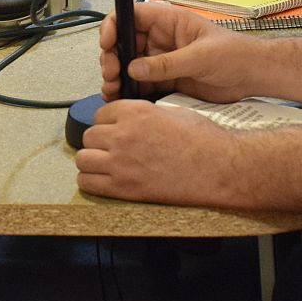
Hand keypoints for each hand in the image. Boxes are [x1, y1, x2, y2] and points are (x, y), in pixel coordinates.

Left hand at [75, 100, 242, 205]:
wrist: (218, 168)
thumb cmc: (204, 141)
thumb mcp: (173, 112)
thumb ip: (146, 115)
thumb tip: (136, 120)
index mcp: (135, 112)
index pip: (100, 114)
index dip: (107, 123)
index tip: (113, 130)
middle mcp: (123, 135)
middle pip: (89, 136)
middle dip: (99, 143)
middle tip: (111, 150)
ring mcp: (121, 162)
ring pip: (83, 159)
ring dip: (92, 162)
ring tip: (104, 166)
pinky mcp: (124, 187)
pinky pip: (88, 183)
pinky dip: (91, 182)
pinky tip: (103, 181)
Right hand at [97, 2, 258, 102]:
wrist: (252, 76)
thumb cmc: (234, 54)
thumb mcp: (200, 56)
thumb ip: (167, 64)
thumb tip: (135, 68)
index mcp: (168, 22)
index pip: (131, 15)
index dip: (114, 26)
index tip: (108, 43)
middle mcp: (160, 39)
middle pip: (124, 43)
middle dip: (112, 57)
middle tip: (111, 74)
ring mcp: (161, 60)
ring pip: (129, 65)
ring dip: (117, 76)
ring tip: (112, 90)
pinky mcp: (165, 80)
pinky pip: (141, 84)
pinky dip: (129, 91)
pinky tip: (121, 99)